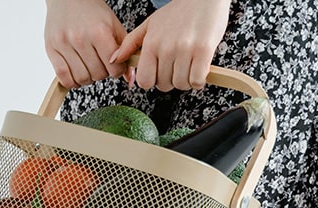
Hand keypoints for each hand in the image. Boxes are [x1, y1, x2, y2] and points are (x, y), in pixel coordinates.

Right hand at [44, 0, 129, 87]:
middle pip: (98, 74)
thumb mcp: (113, 26)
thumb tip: (129, 77)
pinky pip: (63, 78)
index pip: (114, 67)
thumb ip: (124, 50)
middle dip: (102, 73)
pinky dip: (72, 81)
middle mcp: (81, 38)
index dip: (117, 70)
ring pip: (81, 79)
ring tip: (88, 67)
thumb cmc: (92, 11)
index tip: (115, 67)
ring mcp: (64, 44)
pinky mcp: (51, 49)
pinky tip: (76, 74)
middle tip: (100, 63)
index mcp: (100, 32)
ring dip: (88, 78)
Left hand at [109, 0, 229, 90]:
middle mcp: (166, 48)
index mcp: (151, 43)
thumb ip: (131, 43)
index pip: (144, 81)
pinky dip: (199, 79)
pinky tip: (199, 67)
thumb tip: (114, 60)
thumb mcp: (150, 24)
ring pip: (181, 85)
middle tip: (177, 67)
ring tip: (189, 65)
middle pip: (164, 85)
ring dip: (186, 81)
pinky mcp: (204, 52)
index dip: (152, 81)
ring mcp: (185, 50)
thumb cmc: (178, 12)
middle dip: (170, 80)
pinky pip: (197, 80)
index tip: (159, 74)